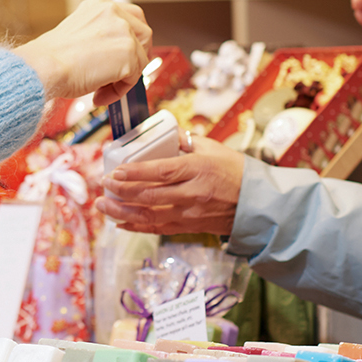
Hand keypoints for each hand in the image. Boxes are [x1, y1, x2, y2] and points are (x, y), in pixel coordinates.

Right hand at [14, 0, 152, 103]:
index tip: (128, 52)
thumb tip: (115, 57)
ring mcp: (123, 32)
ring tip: (102, 89)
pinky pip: (134, 78)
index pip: (130, 16)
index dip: (133, 37)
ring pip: (140, 60)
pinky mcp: (128, 54)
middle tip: (125, 74)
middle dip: (139, 55)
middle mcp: (113, 13)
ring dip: (124, 78)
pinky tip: (99, 94)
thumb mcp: (78, 36)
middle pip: (144, 33)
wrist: (43, 68)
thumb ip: (100, 38)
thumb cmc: (50, 58)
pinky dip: (118, 91)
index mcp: (99, 6)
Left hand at [97, 134, 243, 235]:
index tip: (115, 170)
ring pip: (150, 215)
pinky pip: (158, 229)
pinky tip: (120, 223)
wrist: (258, 204)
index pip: (161, 171)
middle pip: (150, 195)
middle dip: (122, 191)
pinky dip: (137, 227)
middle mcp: (192, 194)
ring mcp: (190, 214)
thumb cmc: (236, 172)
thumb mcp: (213, 149)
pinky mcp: (189, 227)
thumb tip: (165, 132)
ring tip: (103, 206)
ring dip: (122, 212)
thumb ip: (186, 141)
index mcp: (197, 170)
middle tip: (103, 185)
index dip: (135, 172)